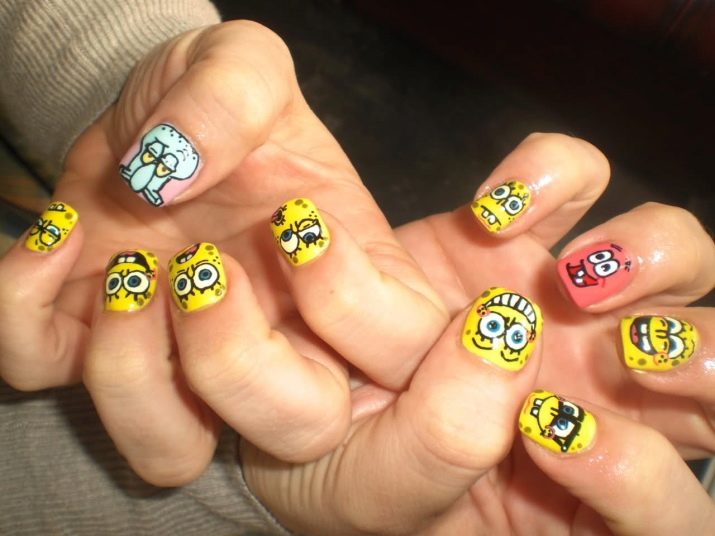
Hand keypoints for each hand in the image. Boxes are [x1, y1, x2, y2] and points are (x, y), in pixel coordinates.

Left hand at [0, 20, 449, 481]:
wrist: (147, 122)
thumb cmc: (219, 101)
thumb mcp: (243, 64)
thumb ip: (234, 94)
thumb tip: (173, 172)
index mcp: (349, 280)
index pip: (399, 342)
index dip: (349, 301)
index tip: (292, 221)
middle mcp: (280, 342)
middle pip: (301, 429)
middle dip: (236, 358)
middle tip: (203, 265)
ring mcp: (183, 359)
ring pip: (170, 454)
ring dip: (135, 373)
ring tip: (133, 272)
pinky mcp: (93, 346)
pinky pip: (48, 381)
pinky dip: (25, 316)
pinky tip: (60, 237)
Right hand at [242, 133, 714, 533]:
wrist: (295, 378)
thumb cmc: (338, 458)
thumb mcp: (380, 483)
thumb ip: (442, 442)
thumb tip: (497, 336)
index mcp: (576, 486)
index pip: (673, 509)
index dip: (639, 475)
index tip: (539, 436)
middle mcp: (592, 392)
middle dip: (701, 356)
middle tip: (627, 352)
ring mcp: (560, 302)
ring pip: (680, 256)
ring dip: (652, 256)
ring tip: (569, 277)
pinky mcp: (515, 230)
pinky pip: (578, 175)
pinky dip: (552, 175)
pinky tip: (493, 211)